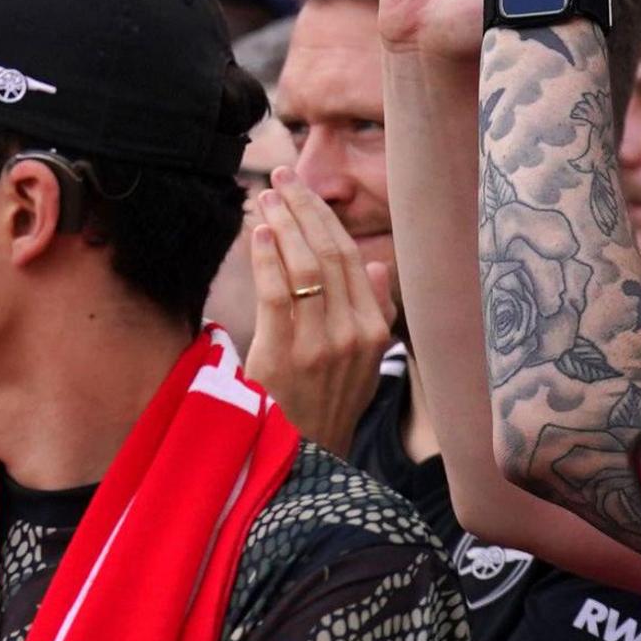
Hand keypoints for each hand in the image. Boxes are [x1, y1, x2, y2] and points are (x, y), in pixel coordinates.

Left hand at [241, 174, 396, 458]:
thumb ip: (377, 314)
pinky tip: (259, 233)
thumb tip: (381, 265)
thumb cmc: (328, 408)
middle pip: (330, 253)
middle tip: (282, 177)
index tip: (304, 187)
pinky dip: (267, 258)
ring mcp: (320, 346)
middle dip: (304, 208)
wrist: (305, 463)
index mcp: (374, 330)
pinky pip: (276, 294)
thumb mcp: (365, 364)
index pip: (352, 258)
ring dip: (283, 224)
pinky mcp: (283, 357)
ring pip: (304, 267)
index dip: (326, 218)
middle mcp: (353, 334)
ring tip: (266, 197)